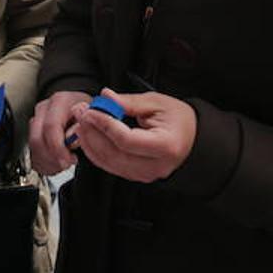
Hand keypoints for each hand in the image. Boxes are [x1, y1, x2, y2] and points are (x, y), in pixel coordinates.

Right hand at [29, 91, 92, 175]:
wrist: (86, 110)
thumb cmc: (90, 114)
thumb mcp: (95, 118)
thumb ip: (83, 128)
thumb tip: (72, 139)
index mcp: (60, 101)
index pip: (50, 126)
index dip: (58, 147)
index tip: (69, 160)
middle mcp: (44, 109)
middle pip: (37, 139)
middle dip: (52, 157)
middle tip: (68, 163)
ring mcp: (36, 120)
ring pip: (34, 148)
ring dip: (50, 162)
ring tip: (66, 161)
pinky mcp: (33, 132)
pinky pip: (33, 154)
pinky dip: (45, 164)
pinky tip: (58, 161)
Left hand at [72, 87, 195, 182]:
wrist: (192, 136)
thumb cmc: (177, 118)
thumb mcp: (156, 102)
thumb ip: (129, 101)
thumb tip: (105, 96)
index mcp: (165, 146)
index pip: (126, 140)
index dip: (104, 125)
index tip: (90, 111)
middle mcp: (156, 166)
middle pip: (114, 154)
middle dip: (92, 133)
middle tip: (81, 113)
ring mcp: (146, 174)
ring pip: (109, 163)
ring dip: (90, 143)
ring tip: (81, 122)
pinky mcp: (137, 175)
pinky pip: (111, 166)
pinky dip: (95, 152)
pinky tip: (88, 136)